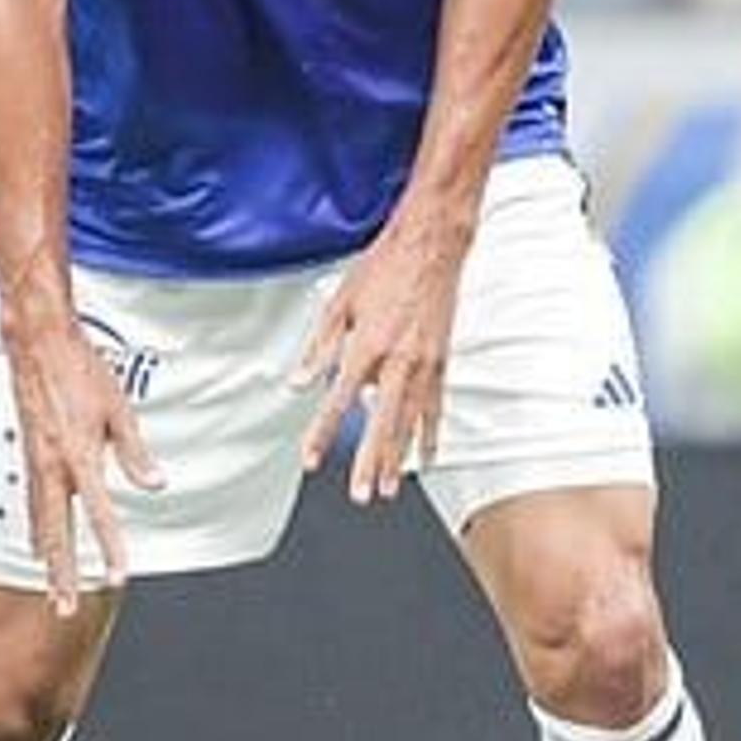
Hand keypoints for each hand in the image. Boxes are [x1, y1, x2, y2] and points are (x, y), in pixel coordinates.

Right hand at [3, 305, 163, 613]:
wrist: (36, 341)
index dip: (111, 547)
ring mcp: (34, 462)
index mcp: (78, 454)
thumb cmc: (83, 370)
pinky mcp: (27, 455)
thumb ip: (135, 452)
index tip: (119, 577)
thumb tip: (156, 486)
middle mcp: (51, 465)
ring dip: (47, 559)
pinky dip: (35, 529)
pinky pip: (30, 502)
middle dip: (62, 574)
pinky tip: (37, 545)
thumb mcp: (119, 408)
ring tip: (54, 589)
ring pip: (40, 522)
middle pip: (57, 532)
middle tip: (66, 609)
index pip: (99, 512)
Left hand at [295, 198, 470, 504]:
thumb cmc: (385, 268)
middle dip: (368, 463)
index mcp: (367, 346)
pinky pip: (435, 407)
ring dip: (397, 459)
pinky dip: (429, 435)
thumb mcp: (339, 303)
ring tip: (387, 488)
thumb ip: (319, 347)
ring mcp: (424, 365)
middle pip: (380, 424)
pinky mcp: (442, 361)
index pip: (338, 402)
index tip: (311, 458)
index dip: (323, 434)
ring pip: (409, 423)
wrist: (432, 246)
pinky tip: (424, 456)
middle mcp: (397, 361)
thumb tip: (298, 381)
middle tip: (360, 494)